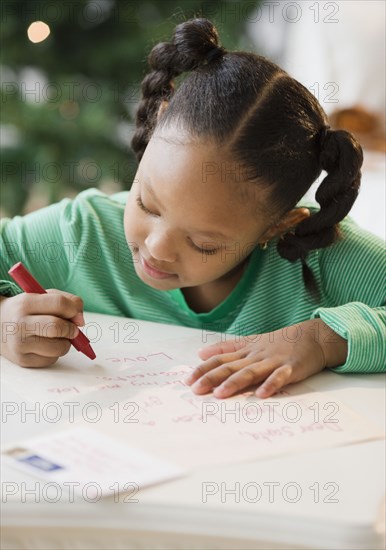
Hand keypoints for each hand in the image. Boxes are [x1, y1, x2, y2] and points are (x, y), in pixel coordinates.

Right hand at [0, 289, 84, 366]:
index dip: (74, 309)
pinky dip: (55, 353)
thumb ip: (67, 301)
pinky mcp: (23, 361)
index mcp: (25, 303)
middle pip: (57, 327)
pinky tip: (45, 345)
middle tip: (72, 329)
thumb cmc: (28, 310)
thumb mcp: (42, 297)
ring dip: (65, 343)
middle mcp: (20, 324)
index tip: (76, 315)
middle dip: (71, 329)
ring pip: (58, 348)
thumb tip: (81, 321)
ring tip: (57, 337)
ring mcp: (20, 345)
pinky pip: (52, 360)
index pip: (59, 304)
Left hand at [185, 320, 327, 398]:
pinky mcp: (291, 368)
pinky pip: (280, 377)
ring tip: (220, 394)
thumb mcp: (251, 342)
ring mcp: (273, 361)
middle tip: (195, 390)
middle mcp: (256, 356)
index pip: (220, 359)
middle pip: (231, 366)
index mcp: (246, 351)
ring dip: (235, 383)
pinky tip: (261, 394)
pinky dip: (271, 385)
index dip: (203, 369)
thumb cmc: (281, 342)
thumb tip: (201, 353)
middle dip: (212, 378)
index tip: (187, 381)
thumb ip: (227, 348)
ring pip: (251, 372)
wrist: (313, 336)